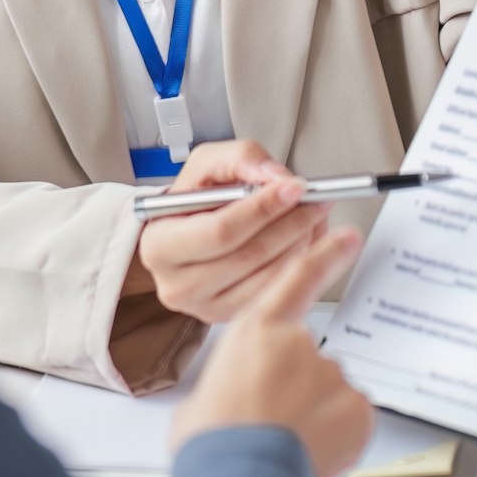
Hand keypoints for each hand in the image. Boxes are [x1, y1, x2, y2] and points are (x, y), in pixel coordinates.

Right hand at [134, 139, 337, 322]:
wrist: (187, 231)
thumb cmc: (194, 199)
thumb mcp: (207, 163)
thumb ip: (242, 159)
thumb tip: (277, 177)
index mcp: (160, 245)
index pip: (220, 231)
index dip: (262, 209)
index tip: (294, 188)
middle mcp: (177, 284)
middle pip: (248, 257)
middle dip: (291, 224)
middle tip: (317, 200)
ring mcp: (205, 308)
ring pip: (267, 278)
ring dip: (302, 244)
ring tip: (317, 216)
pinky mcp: (230, 317)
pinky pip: (275, 294)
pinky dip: (300, 265)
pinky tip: (309, 241)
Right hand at [171, 225, 372, 476]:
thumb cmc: (211, 441)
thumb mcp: (208, 389)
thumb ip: (237, 373)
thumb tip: (241, 388)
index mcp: (258, 329)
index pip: (300, 276)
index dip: (326, 253)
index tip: (347, 237)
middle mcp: (300, 343)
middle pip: (310, 354)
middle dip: (297, 384)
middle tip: (271, 417)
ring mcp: (333, 375)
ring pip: (330, 389)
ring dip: (315, 411)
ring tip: (283, 439)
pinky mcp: (358, 409)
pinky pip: (351, 416)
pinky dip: (337, 431)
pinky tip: (309, 447)